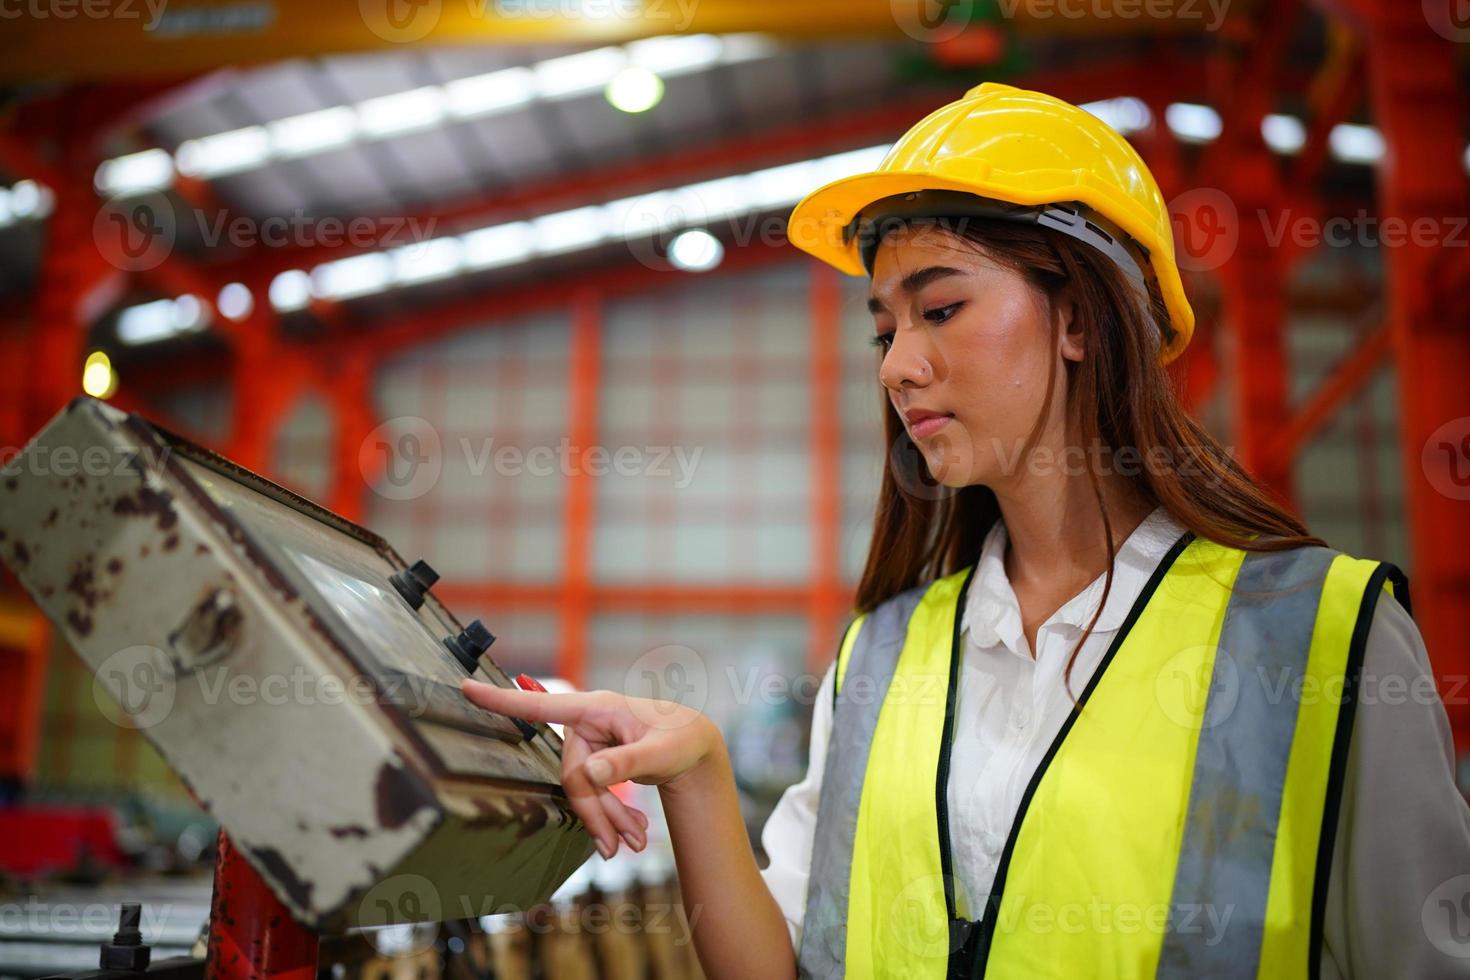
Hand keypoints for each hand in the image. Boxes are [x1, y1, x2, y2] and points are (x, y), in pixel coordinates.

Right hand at [460, 680, 717, 858]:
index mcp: (598, 709)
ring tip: (634, 845)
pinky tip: (631, 835)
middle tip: (618, 848)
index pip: (541, 706)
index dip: (502, 700)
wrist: (696, 749)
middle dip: (594, 813)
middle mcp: (589, 723)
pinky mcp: (597, 760)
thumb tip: (589, 774)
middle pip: (572, 775)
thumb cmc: (683, 740)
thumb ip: (626, 761)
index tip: (466, 687)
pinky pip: (592, 793)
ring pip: (582, 790)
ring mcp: (592, 742)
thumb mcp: (662, 753)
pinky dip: (610, 817)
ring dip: (606, 821)